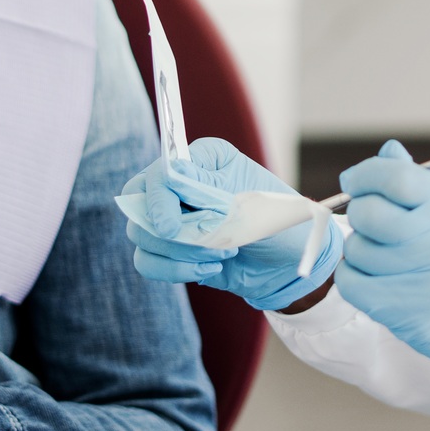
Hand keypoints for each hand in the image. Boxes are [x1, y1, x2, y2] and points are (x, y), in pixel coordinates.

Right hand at [124, 137, 341, 311]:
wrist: (289, 262)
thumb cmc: (277, 220)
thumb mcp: (250, 199)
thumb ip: (207, 187)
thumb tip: (169, 174)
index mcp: (199, 160)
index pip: (159, 174)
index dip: (158, 200)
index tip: (171, 228)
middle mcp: (178, 186)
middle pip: (140, 207)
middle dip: (172, 235)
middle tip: (211, 243)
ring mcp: (171, 218)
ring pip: (141, 237)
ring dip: (177, 254)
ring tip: (220, 254)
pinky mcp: (170, 250)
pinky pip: (148, 262)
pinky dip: (173, 270)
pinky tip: (208, 268)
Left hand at [334, 139, 429, 391]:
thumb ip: (425, 185)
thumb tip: (388, 151)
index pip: (399, 177)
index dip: (366, 175)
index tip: (355, 182)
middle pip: (370, 213)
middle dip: (360, 213)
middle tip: (371, 223)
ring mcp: (424, 279)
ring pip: (357, 249)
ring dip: (360, 250)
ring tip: (384, 258)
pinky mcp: (404, 312)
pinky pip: (351, 283)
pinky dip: (353, 277)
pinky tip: (373, 279)